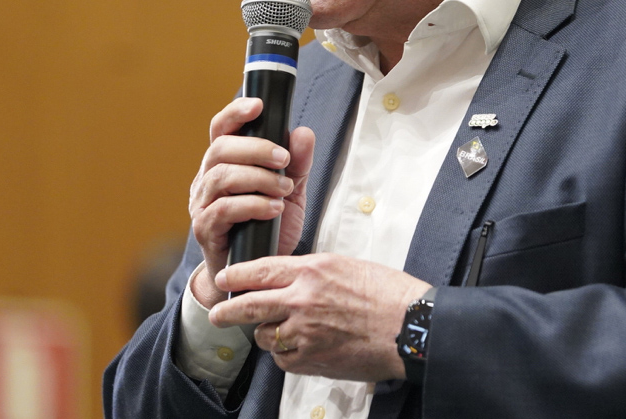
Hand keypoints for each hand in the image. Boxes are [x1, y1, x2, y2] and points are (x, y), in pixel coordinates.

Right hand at [188, 97, 314, 308]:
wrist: (255, 274)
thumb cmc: (268, 226)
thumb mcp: (291, 192)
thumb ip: (298, 163)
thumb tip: (303, 132)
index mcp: (225, 163)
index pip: (221, 129)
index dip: (235, 113)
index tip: (259, 105)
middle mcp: (207, 179)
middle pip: (220, 149)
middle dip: (256, 149)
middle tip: (284, 159)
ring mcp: (202, 204)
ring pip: (221, 177)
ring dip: (258, 178)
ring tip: (285, 189)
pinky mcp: (204, 229)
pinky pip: (224, 209)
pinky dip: (253, 205)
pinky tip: (274, 209)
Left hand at [209, 253, 430, 382]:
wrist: (409, 326)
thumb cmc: (386, 294)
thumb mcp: (345, 267)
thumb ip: (312, 274)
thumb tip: (289, 281)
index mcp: (312, 270)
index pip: (260, 270)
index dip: (236, 275)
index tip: (224, 278)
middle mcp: (302, 299)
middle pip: (249, 305)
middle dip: (227, 311)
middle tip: (217, 314)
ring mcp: (304, 331)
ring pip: (265, 336)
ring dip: (268, 334)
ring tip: (283, 332)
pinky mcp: (311, 359)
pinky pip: (284, 359)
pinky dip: (288, 355)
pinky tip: (304, 348)